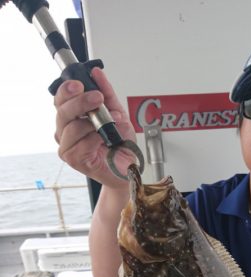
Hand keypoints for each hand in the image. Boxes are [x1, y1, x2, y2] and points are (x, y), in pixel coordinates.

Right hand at [54, 67, 136, 187]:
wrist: (129, 168)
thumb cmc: (120, 145)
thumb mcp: (117, 113)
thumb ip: (107, 93)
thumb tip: (96, 72)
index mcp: (72, 117)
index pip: (61, 99)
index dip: (67, 90)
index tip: (80, 84)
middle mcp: (66, 131)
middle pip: (62, 111)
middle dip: (80, 102)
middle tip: (98, 98)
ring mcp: (68, 146)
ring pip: (71, 128)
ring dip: (93, 123)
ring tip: (110, 124)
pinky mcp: (74, 160)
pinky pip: (80, 145)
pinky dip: (95, 139)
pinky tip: (105, 140)